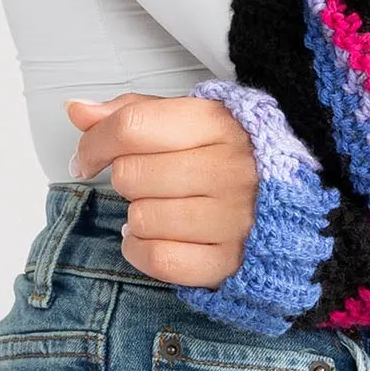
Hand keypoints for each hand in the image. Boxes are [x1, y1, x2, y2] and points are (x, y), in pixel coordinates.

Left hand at [63, 93, 258, 286]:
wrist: (294, 203)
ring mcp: (232, 218)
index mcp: (218, 122)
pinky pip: (157, 259)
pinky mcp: (228, 261)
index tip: (86, 158)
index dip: (95, 142)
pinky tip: (156, 235)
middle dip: (127, 179)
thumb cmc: (229, 154)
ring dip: (138, 215)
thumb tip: (75, 109)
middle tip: (149, 180)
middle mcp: (229, 168)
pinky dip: (142, 250)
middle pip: (130, 175)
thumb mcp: (189, 119)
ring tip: (163, 206)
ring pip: (140, 219)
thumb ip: (132, 112)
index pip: (133, 125)